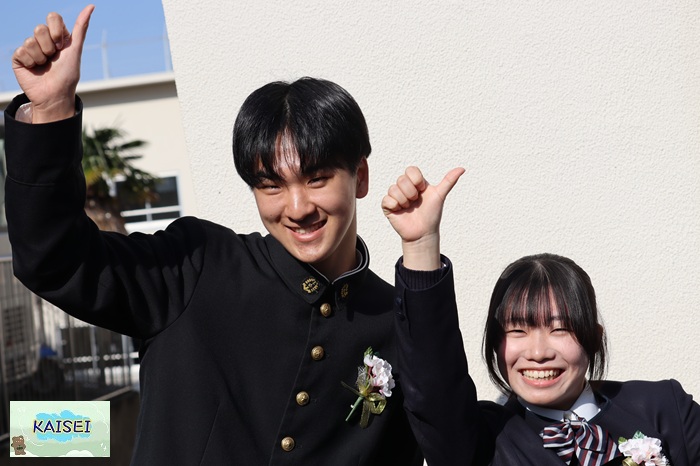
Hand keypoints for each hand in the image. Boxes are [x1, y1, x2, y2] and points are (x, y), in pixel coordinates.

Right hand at [11, 4, 94, 122]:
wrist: (55, 95)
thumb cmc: (68, 75)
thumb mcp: (75, 49)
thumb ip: (81, 27)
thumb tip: (91, 6)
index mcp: (57, 36)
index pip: (52, 17)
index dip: (57, 32)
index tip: (63, 46)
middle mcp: (43, 40)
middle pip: (40, 28)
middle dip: (50, 46)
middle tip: (53, 58)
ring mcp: (30, 48)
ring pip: (30, 40)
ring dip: (41, 57)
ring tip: (45, 66)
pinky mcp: (19, 58)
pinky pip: (22, 51)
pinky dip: (31, 62)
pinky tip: (35, 69)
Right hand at [382, 166, 463, 269]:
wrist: (423, 232)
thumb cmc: (431, 214)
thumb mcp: (440, 196)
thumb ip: (449, 181)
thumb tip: (462, 168)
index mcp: (415, 182)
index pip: (411, 170)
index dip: (417, 180)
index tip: (422, 190)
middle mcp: (404, 187)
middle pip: (402, 179)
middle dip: (411, 193)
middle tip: (415, 201)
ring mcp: (395, 196)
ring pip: (393, 189)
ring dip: (404, 201)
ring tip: (409, 208)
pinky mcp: (388, 206)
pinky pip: (386, 199)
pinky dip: (395, 205)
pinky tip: (401, 210)